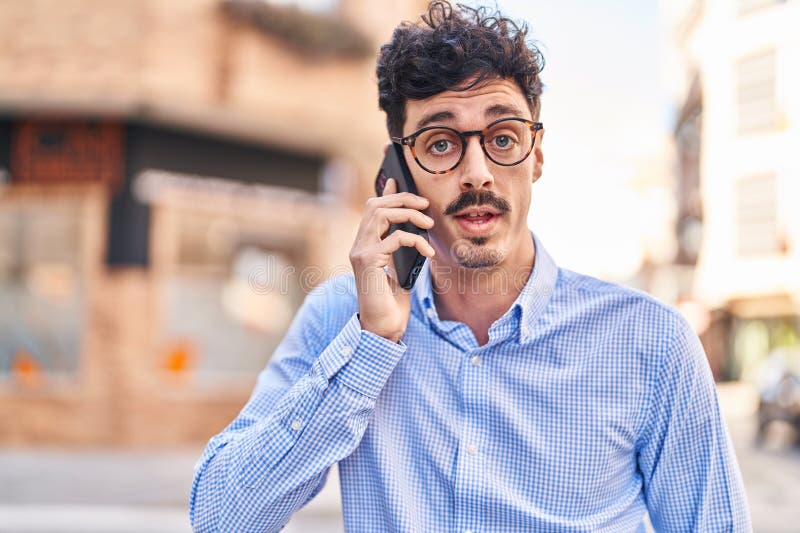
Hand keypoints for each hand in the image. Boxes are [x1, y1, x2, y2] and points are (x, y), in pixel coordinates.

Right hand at [348, 178, 434, 341]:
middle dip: (403, 199)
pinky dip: (416, 240)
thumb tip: (414, 226)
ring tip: (428, 224)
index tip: (400, 181)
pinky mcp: (368, 262)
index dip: (387, 192)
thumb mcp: (401, 267)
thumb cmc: (393, 301)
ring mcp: (360, 252)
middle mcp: (358, 245)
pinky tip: (428, 252)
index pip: (373, 208)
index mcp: (365, 244)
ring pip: (382, 215)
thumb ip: (402, 247)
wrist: (384, 327)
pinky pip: (395, 238)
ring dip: (409, 214)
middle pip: (376, 205)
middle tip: (426, 206)